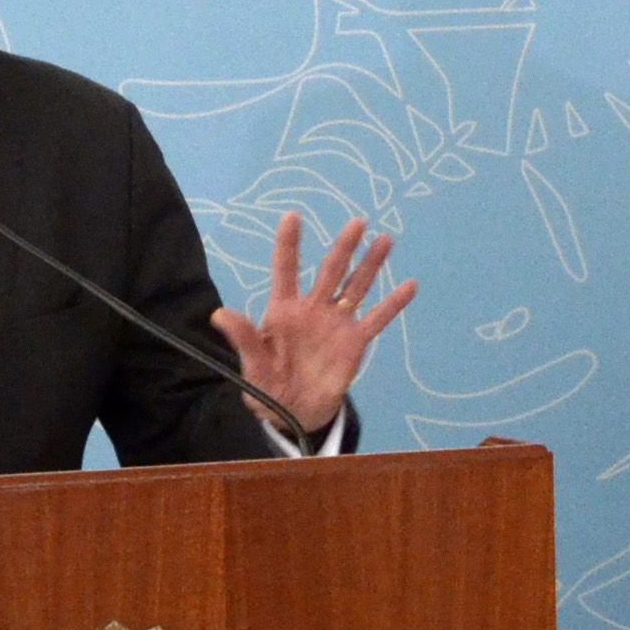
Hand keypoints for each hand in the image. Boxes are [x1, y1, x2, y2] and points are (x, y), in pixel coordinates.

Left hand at [211, 210, 413, 440]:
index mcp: (284, 310)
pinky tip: (409, 285)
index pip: (286, 271)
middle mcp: (313, 309)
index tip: (292, 216)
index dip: (288, 244)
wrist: (294, 413)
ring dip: (370, 264)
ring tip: (384, 239)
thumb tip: (219, 314)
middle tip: (357, 223)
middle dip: (343, 247)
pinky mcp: (355, 341)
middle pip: (330, 271)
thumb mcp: (252, 367)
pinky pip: (376, 319)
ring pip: (355, 286)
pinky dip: (392, 303)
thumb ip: (244, 339)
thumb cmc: (267, 387)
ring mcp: (336, 323)